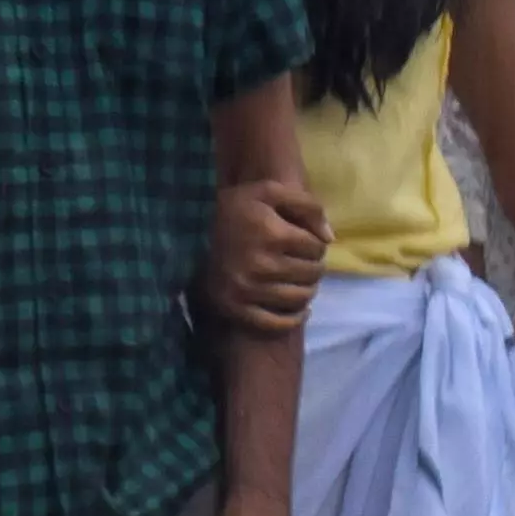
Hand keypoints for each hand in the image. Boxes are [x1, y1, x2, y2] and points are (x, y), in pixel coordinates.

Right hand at [201, 177, 329, 337]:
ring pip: (300, 298)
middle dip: (312, 266)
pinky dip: (294, 318)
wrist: (184, 231)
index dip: (315, 244)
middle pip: (311, 274)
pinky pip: (277, 323)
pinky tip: (300, 308)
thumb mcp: (268, 192)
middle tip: (302, 262)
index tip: (303, 242)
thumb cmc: (232, 208)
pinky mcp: (235, 308)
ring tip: (299, 280)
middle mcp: (261, 265)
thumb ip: (307, 205)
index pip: (316, 248)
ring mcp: (247, 290)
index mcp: (272, 234)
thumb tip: (330, 238)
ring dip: (307, 289)